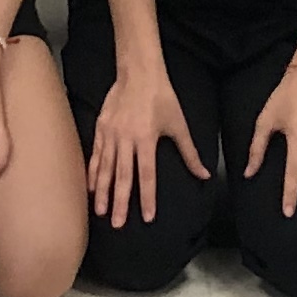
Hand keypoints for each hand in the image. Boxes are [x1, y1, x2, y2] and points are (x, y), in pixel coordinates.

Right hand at [88, 59, 206, 228]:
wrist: (138, 72)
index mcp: (146, 138)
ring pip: (105, 168)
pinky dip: (93, 172)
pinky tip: (91, 187)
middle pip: (123, 176)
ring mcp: (111, 133)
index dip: (148, 197)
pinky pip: (96, 155)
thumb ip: (190, 153)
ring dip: (102, 191)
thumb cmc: (162, 97)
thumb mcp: (179, 124)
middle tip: (117, 224)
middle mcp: (126, 138)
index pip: (147, 175)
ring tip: (100, 211)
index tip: (148, 217)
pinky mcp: (101, 128)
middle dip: (120, 202)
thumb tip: (205, 175)